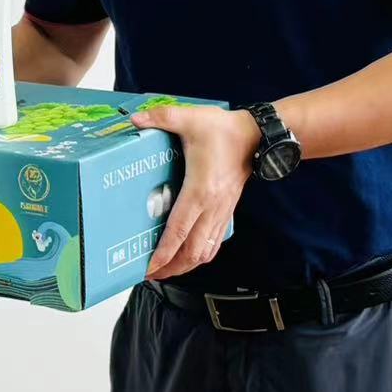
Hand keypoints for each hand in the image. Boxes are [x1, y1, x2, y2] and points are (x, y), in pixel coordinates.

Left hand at [130, 105, 258, 280]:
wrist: (256, 135)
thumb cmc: (224, 130)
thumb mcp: (190, 118)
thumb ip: (162, 117)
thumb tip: (135, 119)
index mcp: (200, 190)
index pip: (179, 231)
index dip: (163, 253)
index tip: (149, 266)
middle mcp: (212, 207)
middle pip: (192, 251)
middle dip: (171, 268)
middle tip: (150, 273)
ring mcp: (221, 211)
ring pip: (206, 251)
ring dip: (186, 265)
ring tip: (166, 270)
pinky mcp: (227, 210)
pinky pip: (215, 241)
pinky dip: (201, 254)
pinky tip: (190, 255)